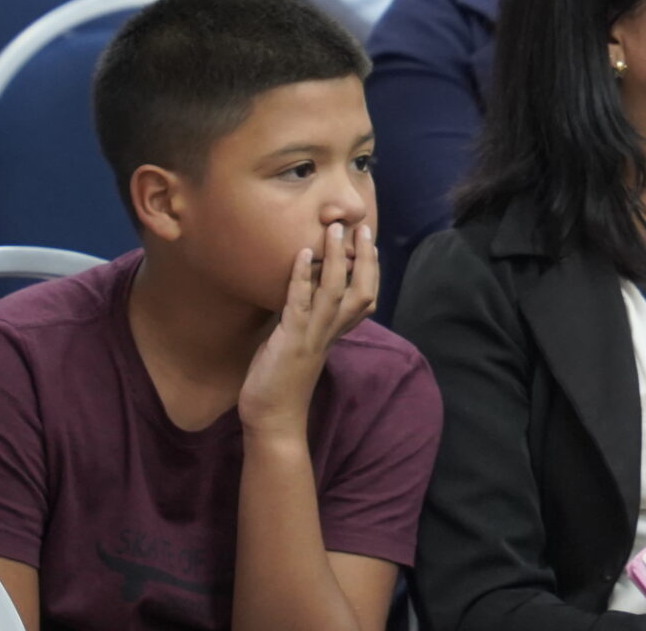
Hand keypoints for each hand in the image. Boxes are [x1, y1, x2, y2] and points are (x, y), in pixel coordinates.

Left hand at [239, 222, 378, 437]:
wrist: (273, 418)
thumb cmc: (281, 382)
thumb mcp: (301, 345)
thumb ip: (306, 320)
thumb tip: (300, 291)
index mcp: (336, 333)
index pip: (366, 297)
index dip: (372, 270)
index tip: (371, 245)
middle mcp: (331, 332)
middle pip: (362, 289)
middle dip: (364, 257)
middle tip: (363, 227)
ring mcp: (313, 335)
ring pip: (335, 290)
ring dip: (336, 257)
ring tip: (334, 230)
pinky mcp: (292, 340)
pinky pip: (300, 303)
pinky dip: (301, 277)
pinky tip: (302, 254)